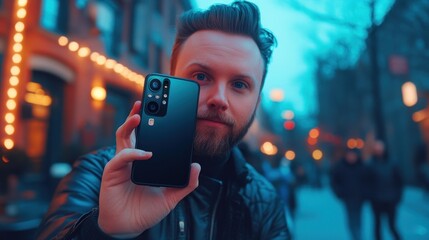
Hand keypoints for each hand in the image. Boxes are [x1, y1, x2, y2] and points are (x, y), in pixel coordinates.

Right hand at [98, 101, 200, 237]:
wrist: (129, 227)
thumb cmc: (146, 210)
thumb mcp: (171, 197)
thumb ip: (185, 184)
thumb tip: (197, 167)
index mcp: (143, 160)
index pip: (147, 136)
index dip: (152, 122)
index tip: (165, 109)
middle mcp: (131, 158)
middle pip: (132, 130)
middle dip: (137, 113)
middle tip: (146, 100)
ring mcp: (121, 164)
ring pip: (123, 137)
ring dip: (130, 124)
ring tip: (140, 115)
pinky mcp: (112, 172)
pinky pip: (121, 157)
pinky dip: (134, 153)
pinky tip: (146, 153)